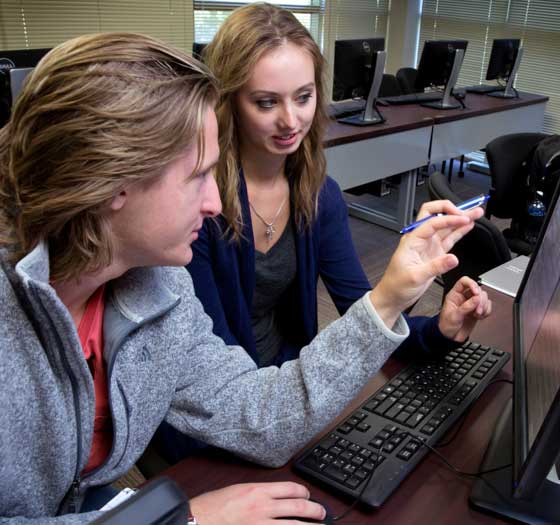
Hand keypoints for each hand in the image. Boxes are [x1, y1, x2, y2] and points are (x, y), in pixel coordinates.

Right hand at [188, 482, 327, 524]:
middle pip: (298, 507)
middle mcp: (263, 508)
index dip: (304, 492)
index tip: (308, 495)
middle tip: (322, 514)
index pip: (290, 488)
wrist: (198, 520)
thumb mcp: (237, 491)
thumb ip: (257, 493)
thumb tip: (273, 497)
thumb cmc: (213, 506)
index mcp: (257, 491)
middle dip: (315, 510)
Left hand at [370, 199, 483, 326]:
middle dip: (451, 210)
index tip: (463, 219)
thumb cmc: (396, 285)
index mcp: (412, 240)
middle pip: (435, 215)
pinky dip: (459, 232)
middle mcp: (420, 239)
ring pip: (445, 227)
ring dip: (459, 219)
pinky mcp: (435, 254)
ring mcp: (428, 246)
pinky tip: (468, 226)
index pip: (432, 222)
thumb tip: (453, 259)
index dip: (449, 218)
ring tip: (475, 213)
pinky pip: (448, 239)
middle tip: (467, 211)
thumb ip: (435, 267)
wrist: (393, 296)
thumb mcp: (415, 277)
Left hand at [438, 276, 491, 341]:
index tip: (476, 293)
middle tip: (477, 310)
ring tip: (477, 314)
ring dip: (484, 306)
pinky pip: (487, 306)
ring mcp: (471, 304)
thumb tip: (476, 298)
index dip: (472, 284)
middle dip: (480, 299)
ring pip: (484, 297)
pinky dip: (487, 311)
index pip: (464, 281)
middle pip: (477, 289)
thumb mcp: (454, 316)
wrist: (450, 337)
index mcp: (454, 295)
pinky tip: (480, 316)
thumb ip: (466, 307)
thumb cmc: (446, 325)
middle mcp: (464, 297)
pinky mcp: (477, 310)